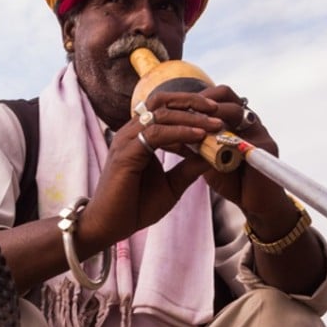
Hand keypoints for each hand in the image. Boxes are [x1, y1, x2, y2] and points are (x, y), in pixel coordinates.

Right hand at [75, 90, 215, 247]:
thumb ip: (189, 169)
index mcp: (139, 136)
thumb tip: (214, 157)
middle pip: (162, 101)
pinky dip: (180, 132)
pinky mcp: (126, 153)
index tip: (216, 115)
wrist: (110, 226)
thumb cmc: (135, 206)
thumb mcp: (172, 185)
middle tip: (217, 109)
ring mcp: (126, 141)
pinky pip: (156, 133)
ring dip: (191, 116)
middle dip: (192, 101)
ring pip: (161, 114)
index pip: (164, 108)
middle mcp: (131, 132)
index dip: (191, 107)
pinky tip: (199, 137)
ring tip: (215, 123)